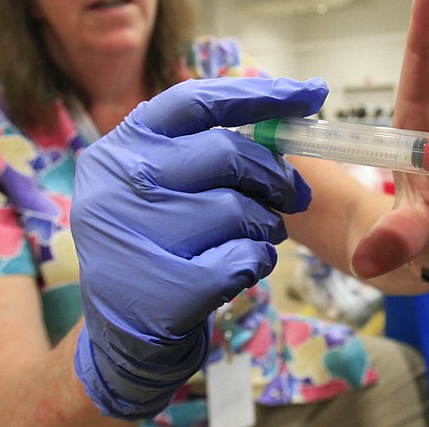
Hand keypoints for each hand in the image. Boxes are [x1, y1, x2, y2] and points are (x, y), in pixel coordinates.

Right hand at [72, 76, 326, 418]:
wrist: (123, 336)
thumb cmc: (162, 244)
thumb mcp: (165, 186)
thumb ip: (211, 151)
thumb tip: (294, 117)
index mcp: (122, 146)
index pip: (197, 101)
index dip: (260, 95)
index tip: (311, 93)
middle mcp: (117, 183)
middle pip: (228, 155)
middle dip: (275, 177)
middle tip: (292, 196)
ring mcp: (131, 237)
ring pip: (239, 210)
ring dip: (265, 226)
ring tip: (253, 238)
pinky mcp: (159, 291)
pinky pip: (243, 258)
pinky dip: (257, 261)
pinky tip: (243, 268)